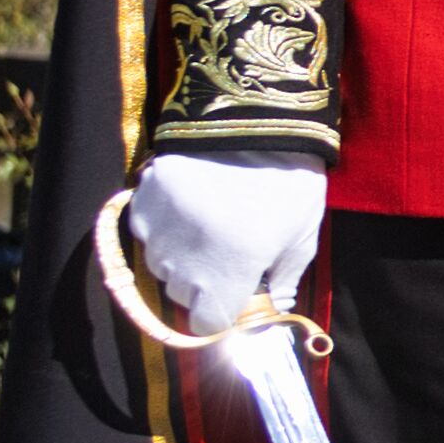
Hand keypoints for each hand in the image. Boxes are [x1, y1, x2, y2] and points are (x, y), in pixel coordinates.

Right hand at [123, 150, 323, 335]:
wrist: (255, 118)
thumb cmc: (289, 181)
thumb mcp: (302, 234)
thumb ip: (284, 279)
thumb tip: (272, 310)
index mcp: (231, 268)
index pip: (207, 323)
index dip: (222, 316)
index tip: (235, 298)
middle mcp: (186, 256)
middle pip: (183, 294)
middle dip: (204, 285)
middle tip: (228, 255)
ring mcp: (158, 228)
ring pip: (161, 266)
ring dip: (181, 258)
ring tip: (210, 226)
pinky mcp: (141, 201)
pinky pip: (147, 233)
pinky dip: (165, 229)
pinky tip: (190, 207)